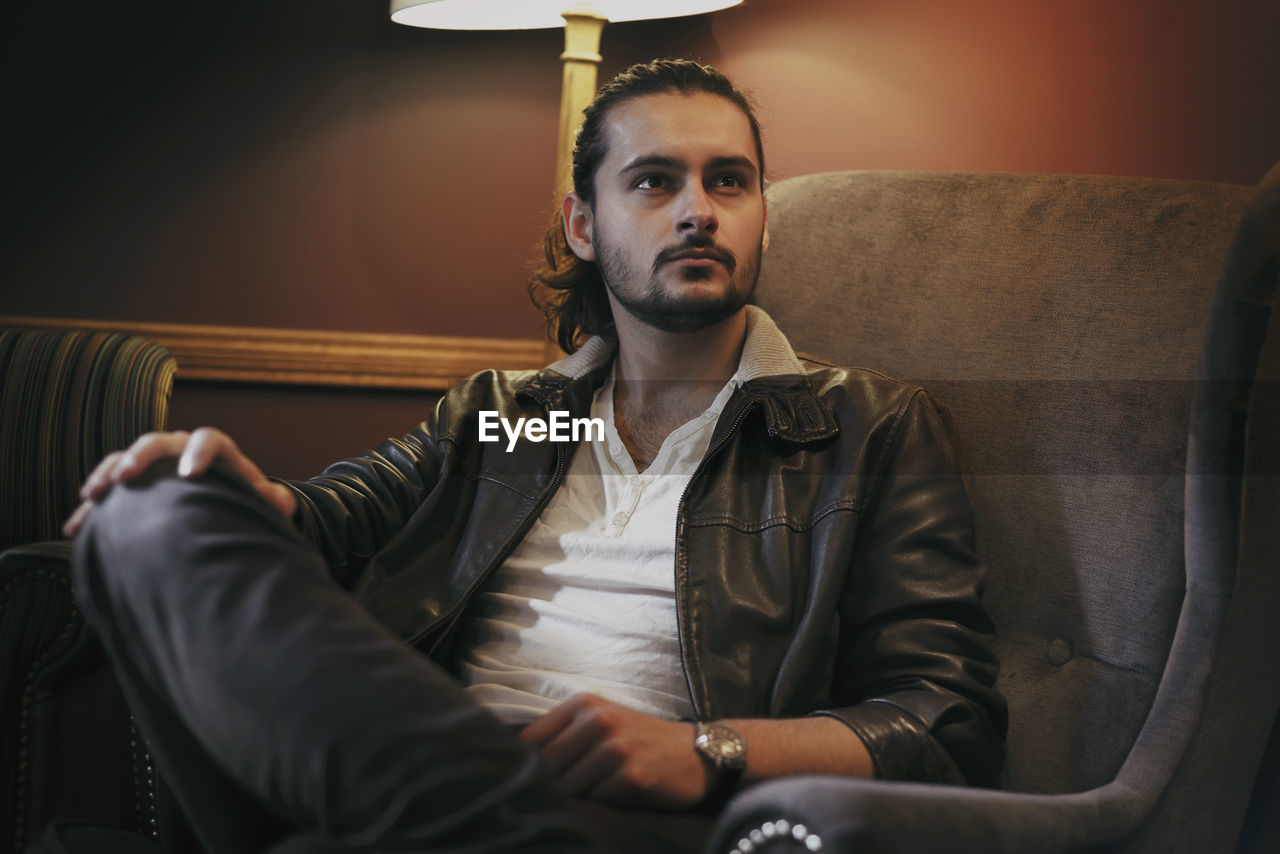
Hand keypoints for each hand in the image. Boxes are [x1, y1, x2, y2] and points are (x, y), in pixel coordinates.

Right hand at [63, 427, 295, 536]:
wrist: (215, 503)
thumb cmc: (239, 500)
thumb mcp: (255, 500)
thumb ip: (267, 501)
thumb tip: (284, 503)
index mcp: (214, 450)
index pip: (208, 440)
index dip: (199, 453)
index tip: (190, 475)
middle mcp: (178, 449)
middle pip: (156, 443)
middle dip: (140, 458)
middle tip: (126, 478)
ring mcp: (151, 464)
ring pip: (123, 459)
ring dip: (106, 476)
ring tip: (91, 497)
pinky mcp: (129, 485)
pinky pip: (105, 491)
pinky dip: (90, 511)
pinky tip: (74, 529)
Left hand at [520, 694, 708, 808]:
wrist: (697, 753)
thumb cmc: (642, 740)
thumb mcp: (602, 721)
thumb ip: (564, 733)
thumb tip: (518, 762)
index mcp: (584, 703)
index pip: (530, 739)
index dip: (526, 763)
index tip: (534, 776)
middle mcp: (598, 720)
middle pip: (544, 766)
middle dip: (552, 782)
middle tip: (573, 785)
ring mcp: (615, 747)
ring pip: (567, 786)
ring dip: (579, 794)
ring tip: (600, 786)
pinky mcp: (630, 775)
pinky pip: (595, 799)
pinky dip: (602, 801)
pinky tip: (620, 792)